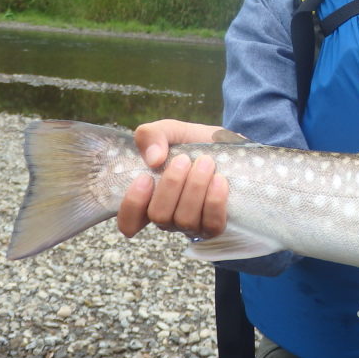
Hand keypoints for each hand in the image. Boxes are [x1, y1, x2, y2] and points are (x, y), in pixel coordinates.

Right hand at [117, 119, 228, 239]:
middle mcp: (168, 216)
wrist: (230, 146)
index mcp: (149, 198)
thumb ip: (151, 135)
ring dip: (195, 187)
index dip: (132, 205)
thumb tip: (153, 159)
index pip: (128, 221)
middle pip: (159, 216)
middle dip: (171, 185)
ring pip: (185, 220)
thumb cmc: (194, 142)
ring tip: (206, 162)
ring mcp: (191, 225)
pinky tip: (219, 180)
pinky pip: (211, 225)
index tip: (145, 178)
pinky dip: (214, 201)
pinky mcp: (215, 227)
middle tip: (184, 159)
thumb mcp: (171, 130)